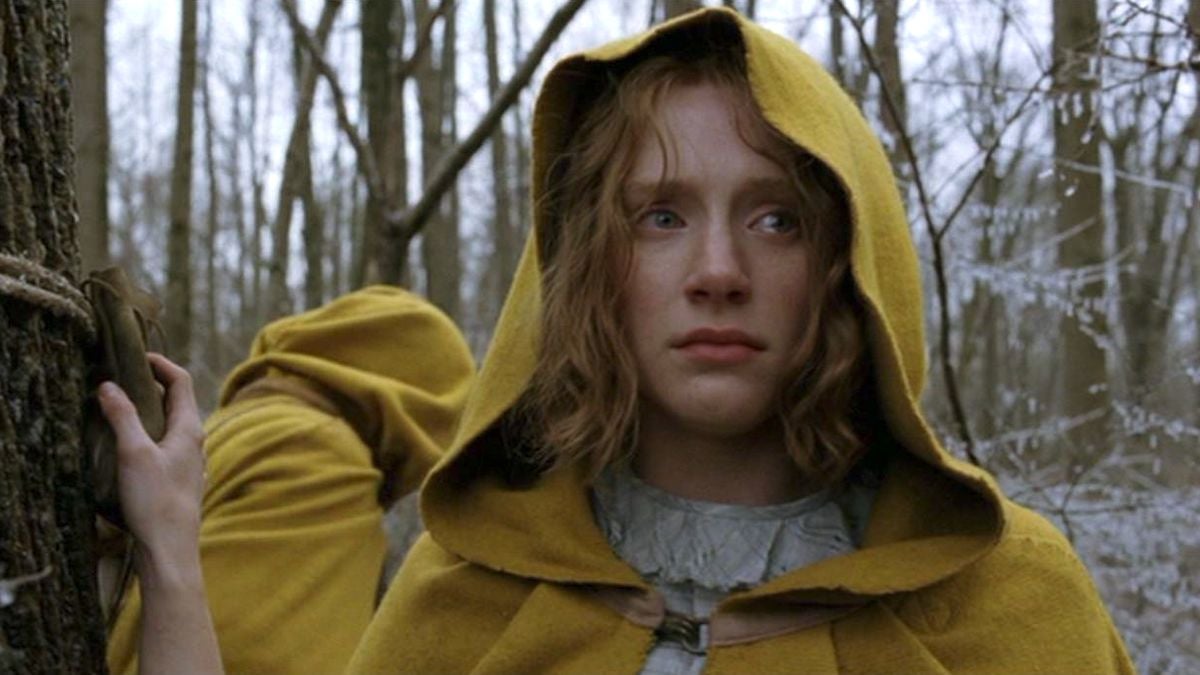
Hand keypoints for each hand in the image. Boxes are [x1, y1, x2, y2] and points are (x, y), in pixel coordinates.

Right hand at [98, 353, 205, 565]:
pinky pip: (169, 448)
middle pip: (178, 403)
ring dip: (152, 413)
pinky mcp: (181, 481)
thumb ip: (122, 417)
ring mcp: (192, 463)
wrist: (171, 549)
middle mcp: (196, 443)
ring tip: (124, 410)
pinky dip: (153, 437)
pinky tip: (136, 448)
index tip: (137, 356)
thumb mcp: (133, 453)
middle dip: (153, 386)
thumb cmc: (155, 500)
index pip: (182, 382)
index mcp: (190, 429)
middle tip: (123, 379)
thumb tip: (109, 385)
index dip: (161, 364)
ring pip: (174, 427)